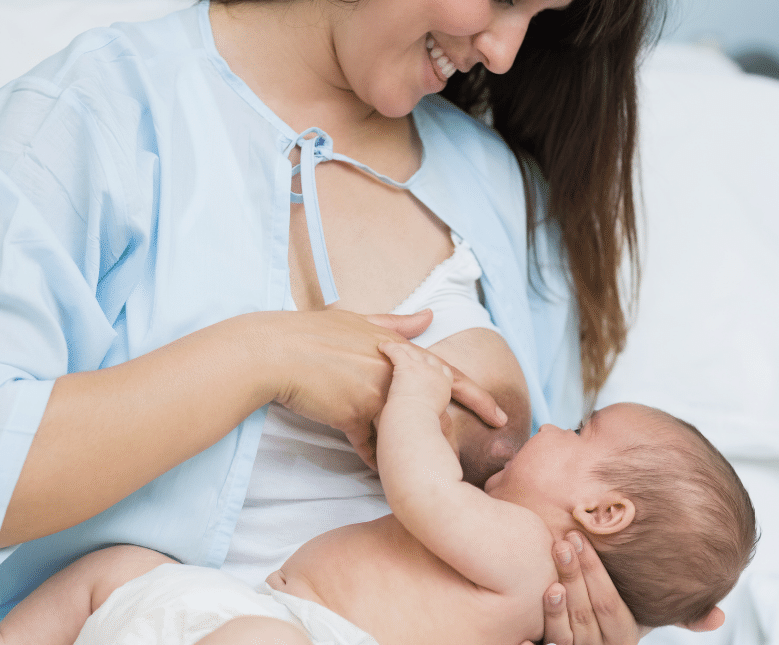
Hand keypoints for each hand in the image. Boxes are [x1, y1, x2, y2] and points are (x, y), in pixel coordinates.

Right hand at [269, 309, 503, 469]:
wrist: (277, 352)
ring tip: (411, 463)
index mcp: (398, 349)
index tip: (502, 416)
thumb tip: (429, 314)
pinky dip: (374, 456)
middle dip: (449, 435)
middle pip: (434, 409)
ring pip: (404, 431)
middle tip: (467, 458)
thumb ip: (397, 323)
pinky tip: (375, 464)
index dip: (477, 396)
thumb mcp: (359, 320)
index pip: (448, 374)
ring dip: (406, 447)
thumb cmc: (313, 333)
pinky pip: (372, 446)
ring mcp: (376, 394)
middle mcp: (394, 372)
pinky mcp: (355, 414)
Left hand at [378, 341, 454, 413]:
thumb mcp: (435, 416)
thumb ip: (432, 408)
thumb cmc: (420, 423)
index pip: (443, 370)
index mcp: (444, 386)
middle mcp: (435, 373)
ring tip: (393, 349)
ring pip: (412, 351)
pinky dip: (388, 347)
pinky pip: (396, 350)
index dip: (435, 367)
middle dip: (419, 356)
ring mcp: (421, 368)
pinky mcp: (406, 366)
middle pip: (428, 358)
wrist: (414, 419)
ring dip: (403, 348)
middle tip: (409, 357)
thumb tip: (425, 413)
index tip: (428, 368)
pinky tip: (381, 347)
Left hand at [526, 532, 725, 644]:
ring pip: (566, 630)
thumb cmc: (618, 619)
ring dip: (556, 601)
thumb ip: (680, 614)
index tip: (579, 538)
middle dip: (575, 574)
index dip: (595, 573)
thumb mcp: (648, 617)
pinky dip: (539, 631)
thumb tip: (719, 618)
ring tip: (550, 567)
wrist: (595, 641)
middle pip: (587, 613)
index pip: (610, 605)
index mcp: (624, 636)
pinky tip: (534, 610)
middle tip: (563, 540)